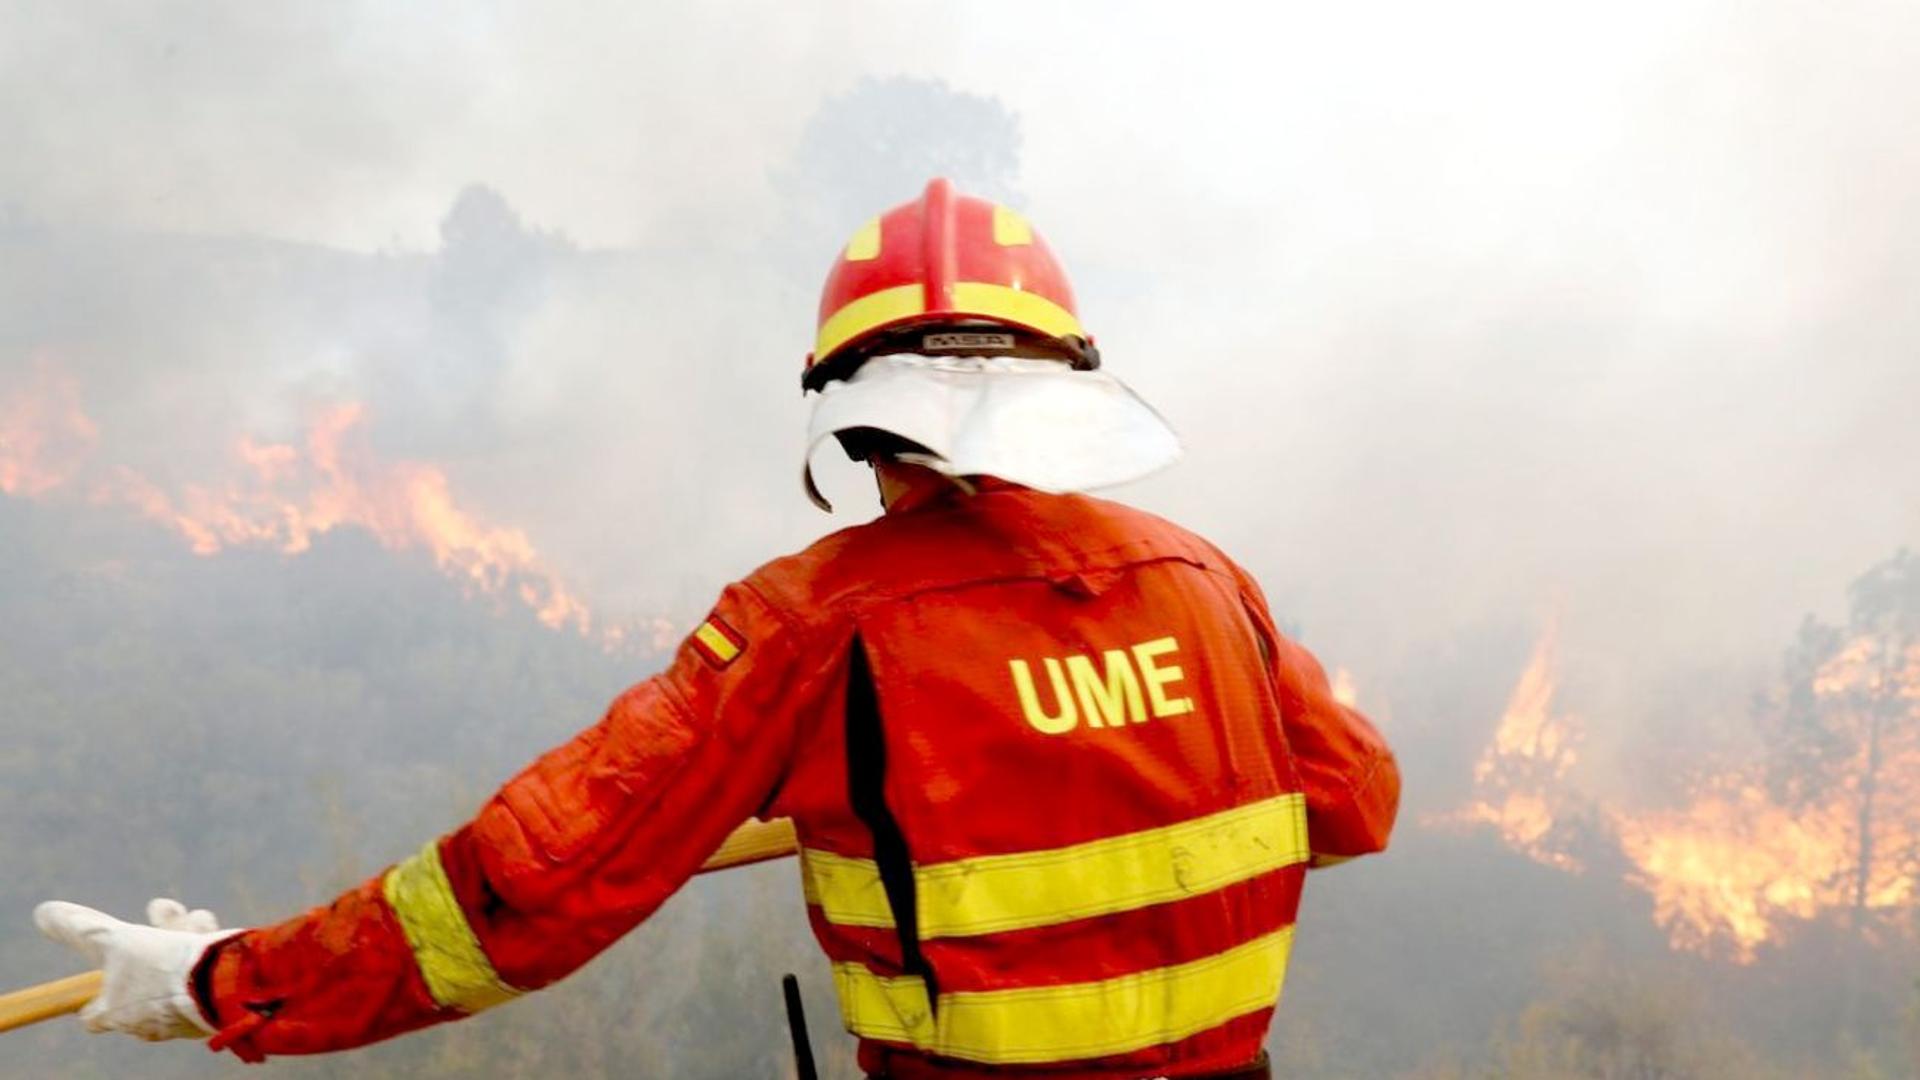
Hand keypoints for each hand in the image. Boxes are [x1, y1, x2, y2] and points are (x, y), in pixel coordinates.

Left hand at [34, 898, 236, 1040]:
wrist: (222, 984)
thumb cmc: (161, 968)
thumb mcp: (114, 940)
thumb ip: (81, 929)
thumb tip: (43, 912)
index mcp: (119, 1015)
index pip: (94, 1016)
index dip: (97, 995)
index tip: (103, 969)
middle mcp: (149, 1021)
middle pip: (141, 978)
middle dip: (150, 939)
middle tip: (160, 911)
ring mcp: (183, 1013)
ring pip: (175, 967)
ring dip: (181, 933)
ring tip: (192, 918)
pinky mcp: (215, 1002)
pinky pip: (205, 970)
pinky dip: (206, 945)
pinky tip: (209, 929)